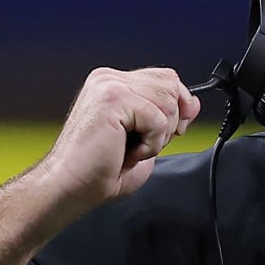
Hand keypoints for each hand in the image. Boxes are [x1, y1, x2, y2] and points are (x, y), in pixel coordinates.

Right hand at [41, 67, 201, 210]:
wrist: (71, 187)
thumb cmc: (100, 170)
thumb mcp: (145, 140)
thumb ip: (167, 119)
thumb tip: (193, 103)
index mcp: (113, 83)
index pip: (165, 78)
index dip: (177, 106)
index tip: (166, 133)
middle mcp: (109, 78)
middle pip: (171, 84)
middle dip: (170, 121)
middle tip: (142, 144)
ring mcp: (109, 85)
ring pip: (168, 100)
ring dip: (158, 135)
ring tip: (130, 148)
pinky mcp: (113, 98)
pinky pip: (158, 118)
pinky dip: (150, 144)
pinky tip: (126, 152)